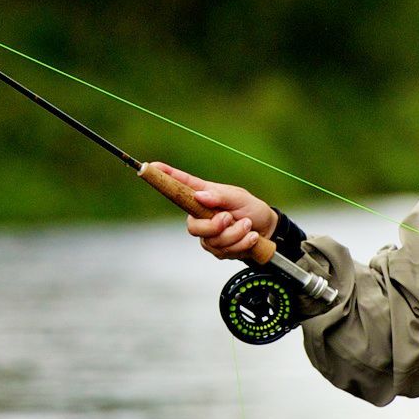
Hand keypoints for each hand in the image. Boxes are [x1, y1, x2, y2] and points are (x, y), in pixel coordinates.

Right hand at [145, 162, 276, 259]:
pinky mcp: (217, 249)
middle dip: (215, 227)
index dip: (165, 176)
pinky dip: (241, 244)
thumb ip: (220, 196)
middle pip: (193, 227)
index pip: (181, 185)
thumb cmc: (252, 209)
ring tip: (248, 226)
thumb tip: (200, 196)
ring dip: (235, 235)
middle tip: (230, 218)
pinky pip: (223, 251)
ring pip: (212, 242)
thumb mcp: (239, 197)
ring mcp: (208, 234)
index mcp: (204, 195)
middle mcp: (201, 215)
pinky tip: (250, 237)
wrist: (268, 230)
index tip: (150, 166)